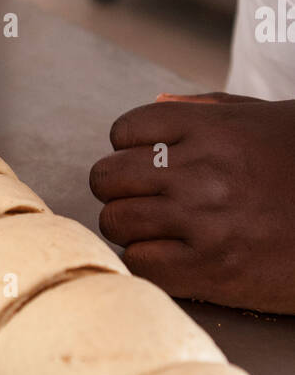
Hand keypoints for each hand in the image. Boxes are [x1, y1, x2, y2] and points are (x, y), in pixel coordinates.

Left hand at [89, 93, 294, 312]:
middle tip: (144, 200)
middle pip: (108, 177)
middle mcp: (202, 172)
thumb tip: (155, 104)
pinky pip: (139, 263)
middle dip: (119, 188)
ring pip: (115, 221)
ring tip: (159, 230)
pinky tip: (172, 258)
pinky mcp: (211, 269)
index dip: (128, 148)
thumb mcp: (266, 120)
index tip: (146, 163)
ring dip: (130, 227)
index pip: (126, 130)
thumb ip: (206, 111)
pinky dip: (147, 262)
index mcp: (214, 130)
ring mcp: (203, 221)